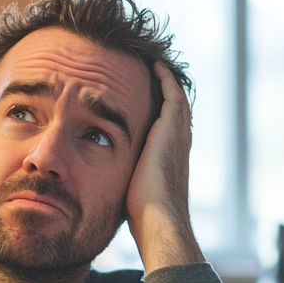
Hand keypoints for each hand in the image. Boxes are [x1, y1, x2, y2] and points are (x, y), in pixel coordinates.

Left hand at [126, 62, 202, 271]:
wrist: (158, 220)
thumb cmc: (143, 216)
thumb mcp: (133, 192)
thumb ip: (127, 181)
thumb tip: (104, 187)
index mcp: (170, 158)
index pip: (169, 126)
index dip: (160, 109)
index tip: (145, 96)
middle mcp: (179, 143)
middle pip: (177, 107)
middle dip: (166, 89)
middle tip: (152, 70)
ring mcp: (178, 136)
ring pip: (177, 97)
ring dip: (166, 79)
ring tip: (153, 62)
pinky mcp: (170, 129)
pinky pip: (172, 94)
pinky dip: (165, 78)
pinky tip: (153, 65)